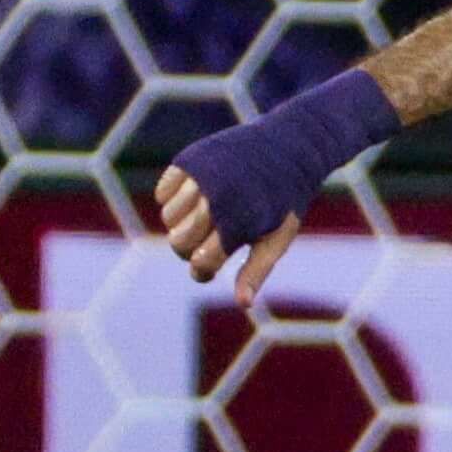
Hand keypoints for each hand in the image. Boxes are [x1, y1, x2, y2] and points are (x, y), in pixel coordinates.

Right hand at [154, 169, 300, 304]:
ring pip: (168, 218)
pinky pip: (163, 193)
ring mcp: (200, 179)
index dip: (203, 271)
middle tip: (206, 242)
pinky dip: (172, 199)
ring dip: (180, 224)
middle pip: (179, 242)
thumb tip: (242, 303)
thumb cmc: (285, 201)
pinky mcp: (188, 162)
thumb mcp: (278, 237)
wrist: (288, 147)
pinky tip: (194, 197)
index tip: (209, 269)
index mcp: (238, 224)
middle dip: (189, 249)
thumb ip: (256, 271)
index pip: (201, 262)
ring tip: (204, 217)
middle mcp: (215, 201)